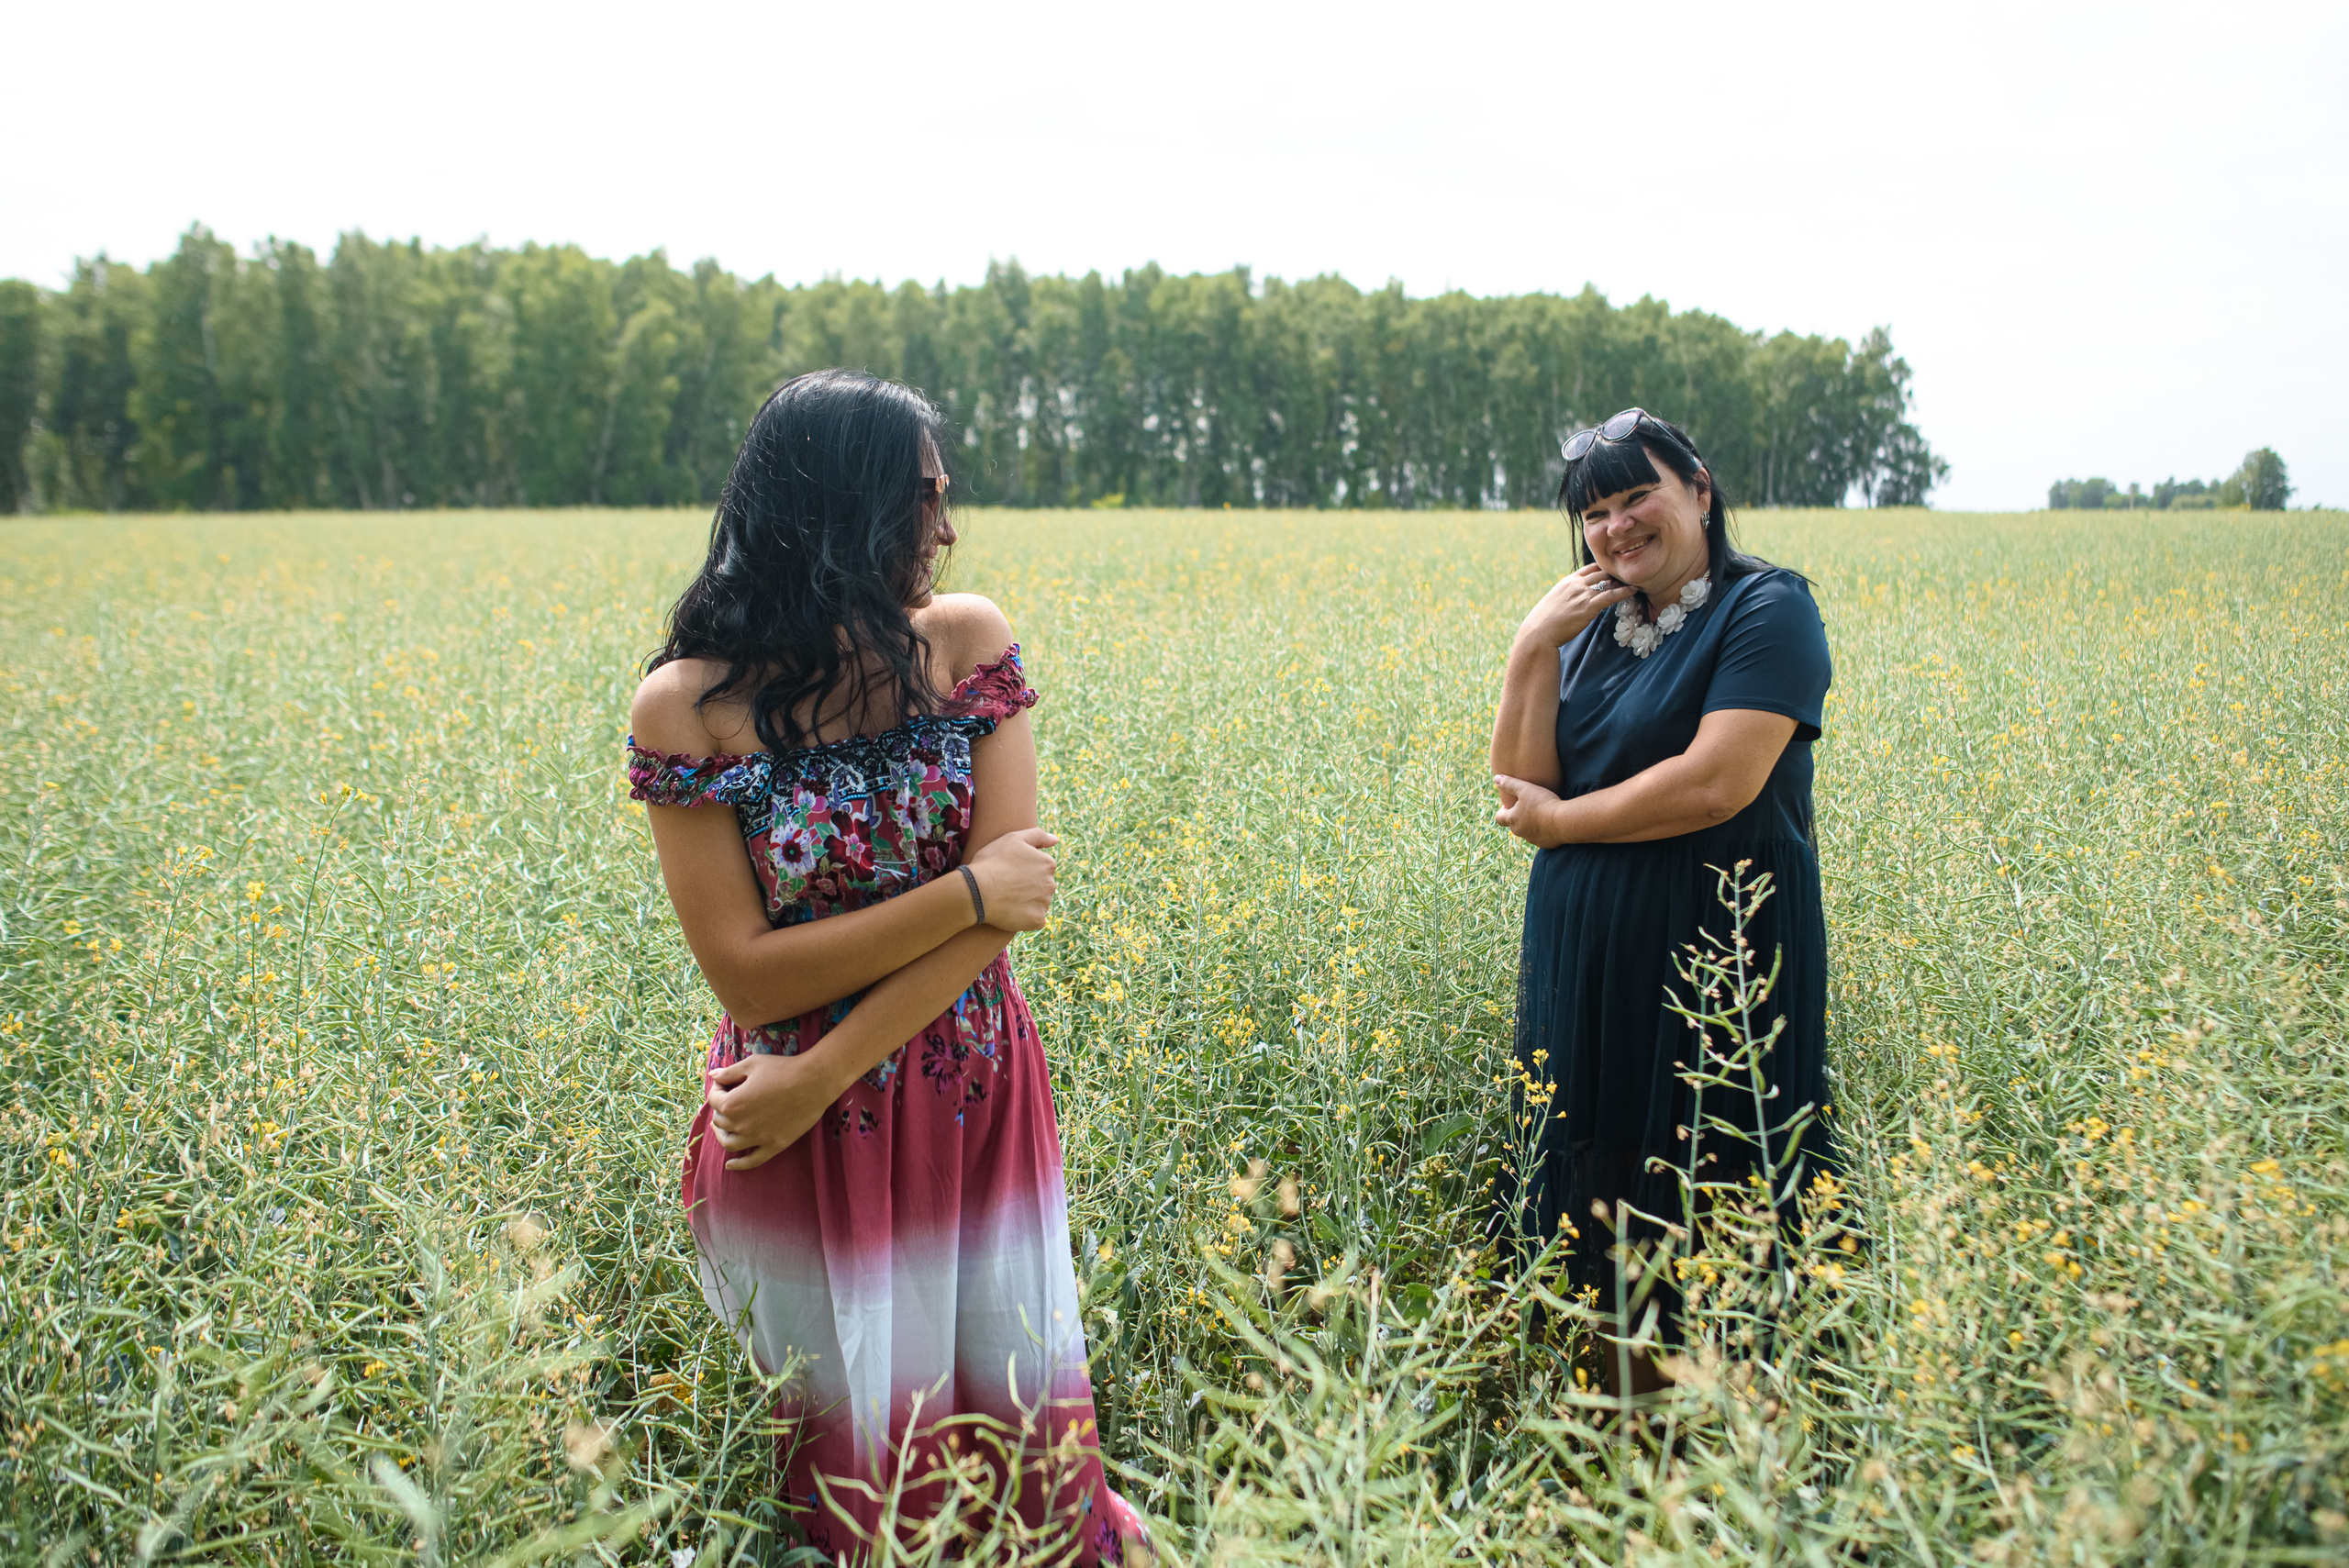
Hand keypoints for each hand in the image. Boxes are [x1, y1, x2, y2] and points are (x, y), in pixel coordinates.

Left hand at [706, 1051, 844, 1169]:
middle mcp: (741, 1124)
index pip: (713, 1100)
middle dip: (720, 1110)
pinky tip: (730, 1165)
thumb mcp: (752, 1064)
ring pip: (730, 1143)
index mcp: (732, 1103)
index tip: (724, 1083)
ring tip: (723, 1128)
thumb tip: (712, 1076)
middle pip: (720, 1122)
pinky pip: (752, 1161)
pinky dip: (739, 1165)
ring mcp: (757, 1138)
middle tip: (729, 1100)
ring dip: (722, 1135)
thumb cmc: (783, 1069)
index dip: (717, 1089)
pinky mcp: (773, 1146)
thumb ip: (729, 1072)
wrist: (814, 1082)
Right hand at [963, 827, 1059, 931]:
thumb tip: (1056, 840)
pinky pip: (1034, 920)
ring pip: (1039, 903)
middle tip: (1007, 886)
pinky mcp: (1037, 920)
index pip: (1042, 868)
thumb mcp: (1013, 838)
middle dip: (1029, 886)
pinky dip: (1024, 918)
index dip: (1024, 870)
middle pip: (1042, 886)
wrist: (976, 891)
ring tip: (1006, 899)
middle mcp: (1051, 883)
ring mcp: (1044, 903)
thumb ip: (1038, 835)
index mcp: (1048, 864)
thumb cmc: (991, 862)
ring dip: (1027, 902)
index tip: (1010, 872)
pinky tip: (1009, 912)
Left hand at [1494, 774, 1567, 848]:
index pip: (1499, 818)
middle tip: (1528, 806)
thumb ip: (1509, 783)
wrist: (1564, 821)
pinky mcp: (1545, 844)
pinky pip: (1541, 837)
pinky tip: (1551, 821)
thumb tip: (1496, 778)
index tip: (1511, 803)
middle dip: (1518, 816)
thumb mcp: (1525, 788)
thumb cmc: (1543, 803)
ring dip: (1531, 823)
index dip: (1503, 810)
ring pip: (1527, 831)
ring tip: (1541, 813)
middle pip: (1514, 824)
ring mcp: (1532, 839)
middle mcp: (1520, 831)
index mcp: (1512, 819)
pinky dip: (1543, 830)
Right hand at [1515, 564, 1635, 650]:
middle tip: (1631, 576)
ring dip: (1623, 581)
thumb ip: (1568, 596)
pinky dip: (1625, 591)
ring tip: (1638, 580)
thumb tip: (1575, 601)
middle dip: (1617, 573)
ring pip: (1609, 581)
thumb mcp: (1555, 601)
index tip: (1615, 572)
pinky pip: (1611, 595)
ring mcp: (1583, 594)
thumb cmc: (1544, 622)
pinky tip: (1634, 590)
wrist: (1539, 632)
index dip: (1605, 569)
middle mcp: (1576, 584)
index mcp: (1568, 581)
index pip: (1591, 568)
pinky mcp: (1588, 607)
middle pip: (1602, 571)